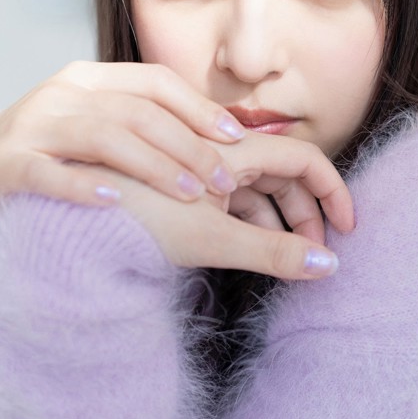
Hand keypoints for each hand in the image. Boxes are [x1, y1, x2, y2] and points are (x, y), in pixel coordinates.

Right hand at [0, 61, 245, 212]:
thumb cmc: (52, 152)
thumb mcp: (97, 124)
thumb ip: (143, 122)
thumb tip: (219, 136)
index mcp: (89, 79)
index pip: (154, 82)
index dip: (199, 107)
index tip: (235, 137)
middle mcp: (61, 93)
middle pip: (136, 111)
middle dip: (187, 144)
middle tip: (222, 178)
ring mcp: (31, 126)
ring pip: (102, 136)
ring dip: (153, 165)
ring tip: (191, 193)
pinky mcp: (5, 163)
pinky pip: (47, 172)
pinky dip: (82, 185)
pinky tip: (115, 202)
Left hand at [67, 130, 352, 280]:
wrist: (69, 217)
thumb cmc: (135, 218)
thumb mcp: (211, 241)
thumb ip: (273, 253)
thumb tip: (329, 266)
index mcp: (231, 152)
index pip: (302, 159)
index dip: (332, 189)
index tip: (348, 228)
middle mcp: (218, 152)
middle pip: (283, 173)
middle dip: (307, 211)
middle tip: (316, 254)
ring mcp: (198, 169)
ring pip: (255, 188)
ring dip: (279, 220)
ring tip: (288, 259)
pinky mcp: (179, 187)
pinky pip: (228, 198)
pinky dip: (248, 222)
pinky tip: (250, 250)